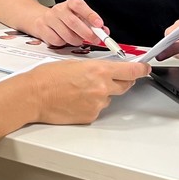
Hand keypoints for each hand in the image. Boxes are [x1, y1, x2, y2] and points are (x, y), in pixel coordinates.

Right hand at [21, 60, 150, 123]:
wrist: (33, 95)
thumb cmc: (47, 77)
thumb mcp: (74, 63)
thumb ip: (94, 67)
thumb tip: (106, 70)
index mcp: (99, 70)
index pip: (131, 71)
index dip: (141, 70)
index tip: (145, 68)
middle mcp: (102, 88)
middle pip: (124, 86)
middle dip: (121, 81)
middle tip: (106, 78)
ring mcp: (97, 104)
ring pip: (108, 98)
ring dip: (100, 94)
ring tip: (78, 90)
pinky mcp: (90, 116)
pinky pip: (97, 109)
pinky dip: (90, 104)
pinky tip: (74, 100)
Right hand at [29, 0, 105, 46]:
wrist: (43, 19)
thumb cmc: (65, 19)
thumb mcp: (80, 17)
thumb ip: (92, 24)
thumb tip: (104, 31)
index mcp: (70, 4)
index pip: (79, 5)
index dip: (90, 15)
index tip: (99, 24)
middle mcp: (59, 9)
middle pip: (73, 22)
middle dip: (86, 33)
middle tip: (95, 39)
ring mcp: (49, 18)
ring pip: (65, 34)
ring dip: (76, 40)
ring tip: (78, 40)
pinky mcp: (41, 28)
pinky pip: (56, 40)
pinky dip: (63, 43)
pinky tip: (64, 39)